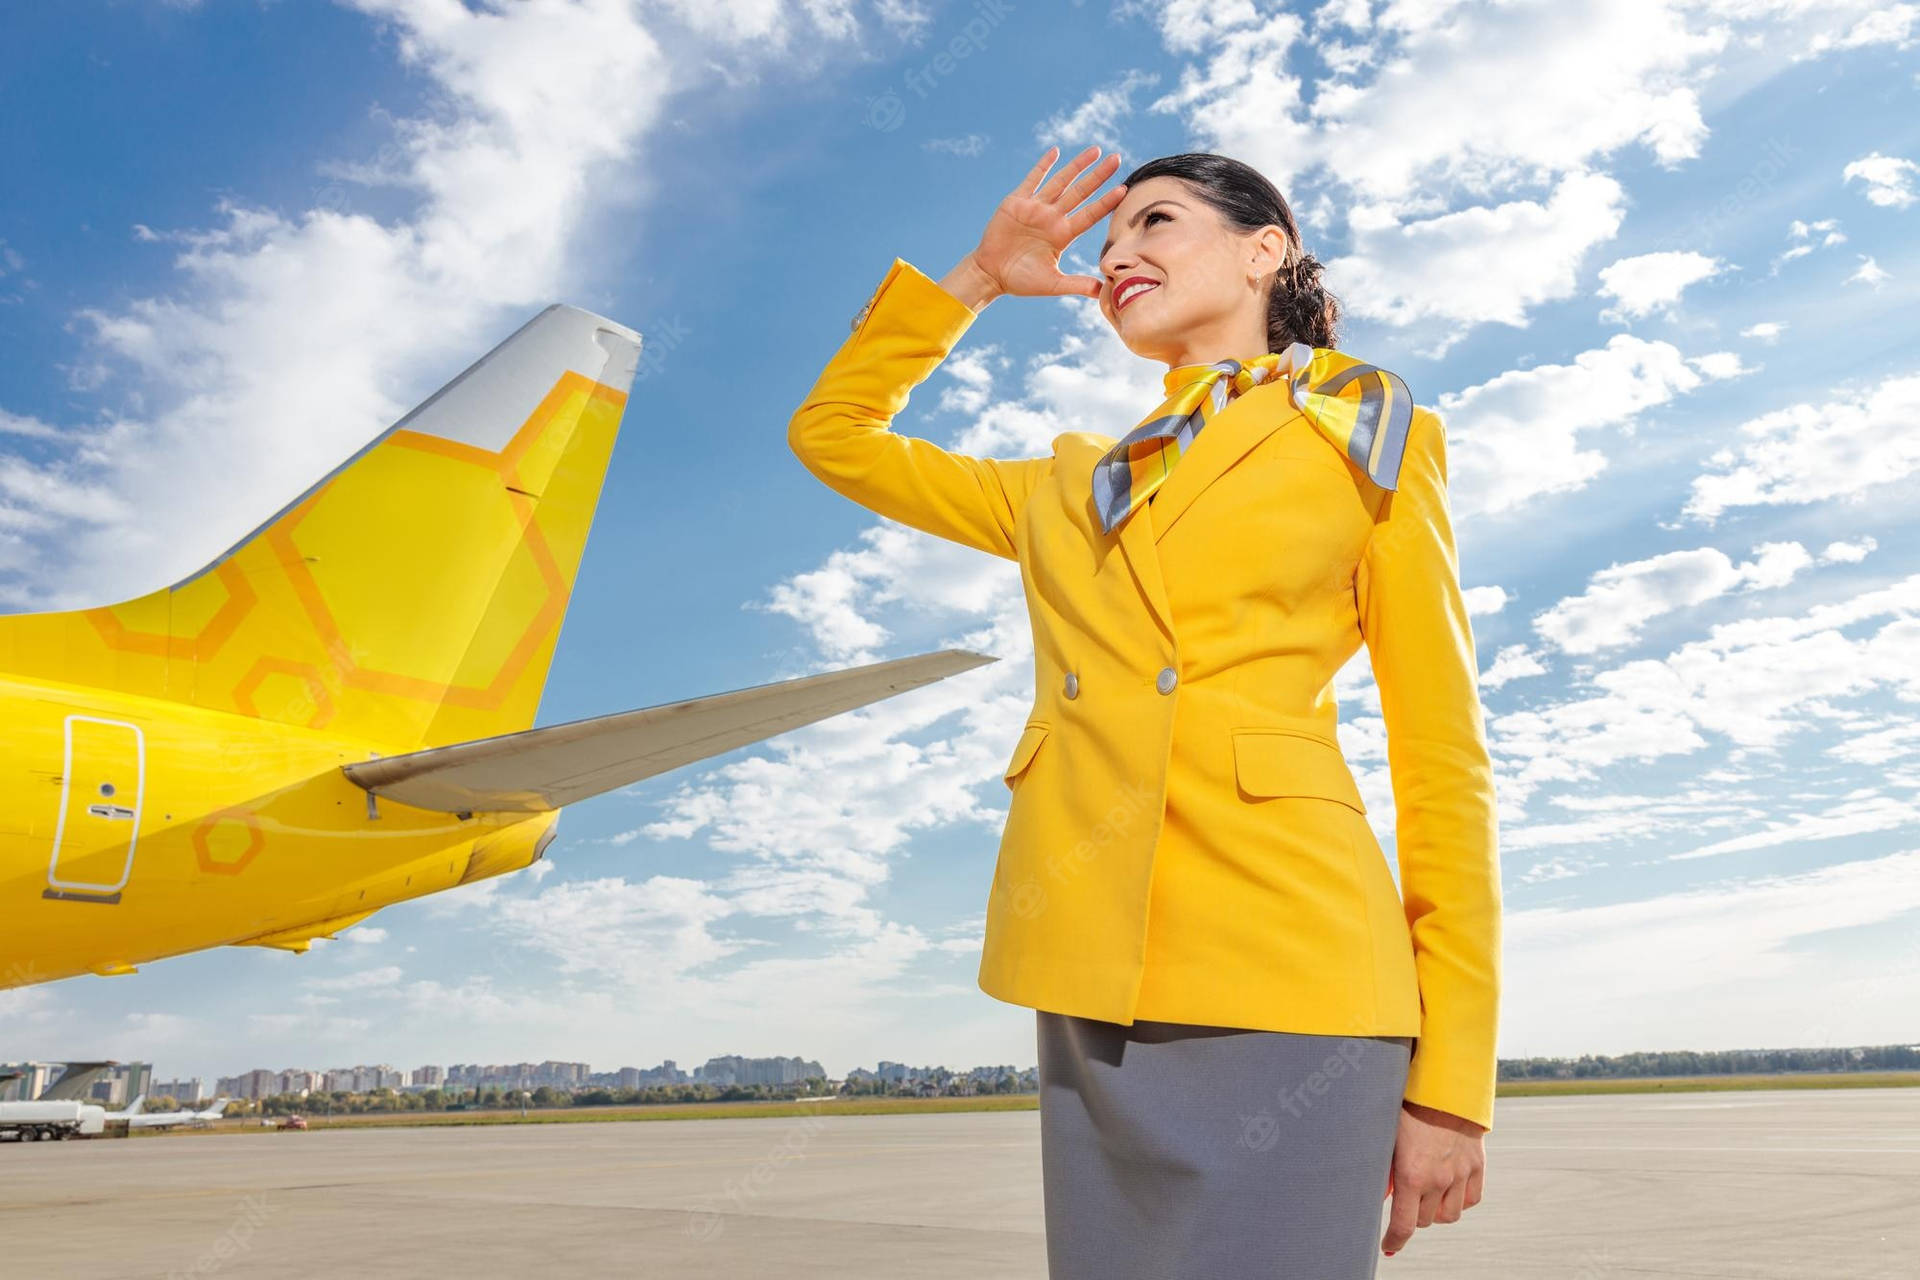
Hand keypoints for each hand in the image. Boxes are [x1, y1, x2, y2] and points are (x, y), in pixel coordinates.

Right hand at [966, 144, 1128, 301]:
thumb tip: (1102, 291)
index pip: (1090, 214)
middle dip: (1098, 175)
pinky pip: (1032, 180)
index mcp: (1063, 235)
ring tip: (1096, 150)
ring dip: (1077, 165)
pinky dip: (1043, 165)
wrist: (991, 274)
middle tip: (1116, 158)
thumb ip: (1077, 284)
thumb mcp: (1052, 284)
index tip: (1123, 190)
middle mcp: (1053, 218)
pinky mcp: (1016, 202)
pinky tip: (1056, 151)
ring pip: (1061, 181)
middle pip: (1081, 192)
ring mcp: (1035, 208)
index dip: (1106, 202)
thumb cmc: (1021, 281)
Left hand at [1381, 1101, 1485, 1257]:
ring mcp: (1460, 1174)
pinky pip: (1470, 1200)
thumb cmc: (1406, 1109)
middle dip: (1412, 1215)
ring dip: (1436, 1211)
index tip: (1388, 1245)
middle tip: (1406, 1199)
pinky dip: (1459, 1200)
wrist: (1443, 1085)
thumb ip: (1383, 1170)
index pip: (1404, 1225)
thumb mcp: (1386, 1138)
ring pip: (1449, 1215)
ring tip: (1427, 1195)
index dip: (1394, 1240)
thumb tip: (1381, 1196)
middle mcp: (1438, 1179)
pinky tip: (1448, 1188)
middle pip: (1425, 1220)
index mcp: (1410, 1175)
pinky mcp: (1477, 1166)